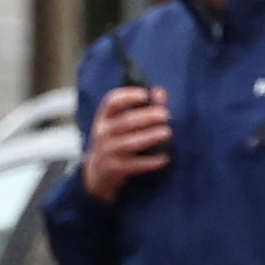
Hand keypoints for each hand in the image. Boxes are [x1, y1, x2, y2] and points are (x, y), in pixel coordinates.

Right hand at [81, 83, 174, 199]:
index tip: (145, 95)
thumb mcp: (121, 122)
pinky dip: (149, 162)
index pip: (111, 102)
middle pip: (124, 122)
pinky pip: (133, 165)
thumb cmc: (116, 141)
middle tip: (165, 115)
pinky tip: (164, 158)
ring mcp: (107, 151)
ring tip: (166, 133)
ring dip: (149, 137)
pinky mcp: (114, 169)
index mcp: (105, 117)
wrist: (98, 172)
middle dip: (146, 116)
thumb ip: (142, 106)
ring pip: (129, 143)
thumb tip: (160, 93)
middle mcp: (103, 133)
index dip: (128, 96)